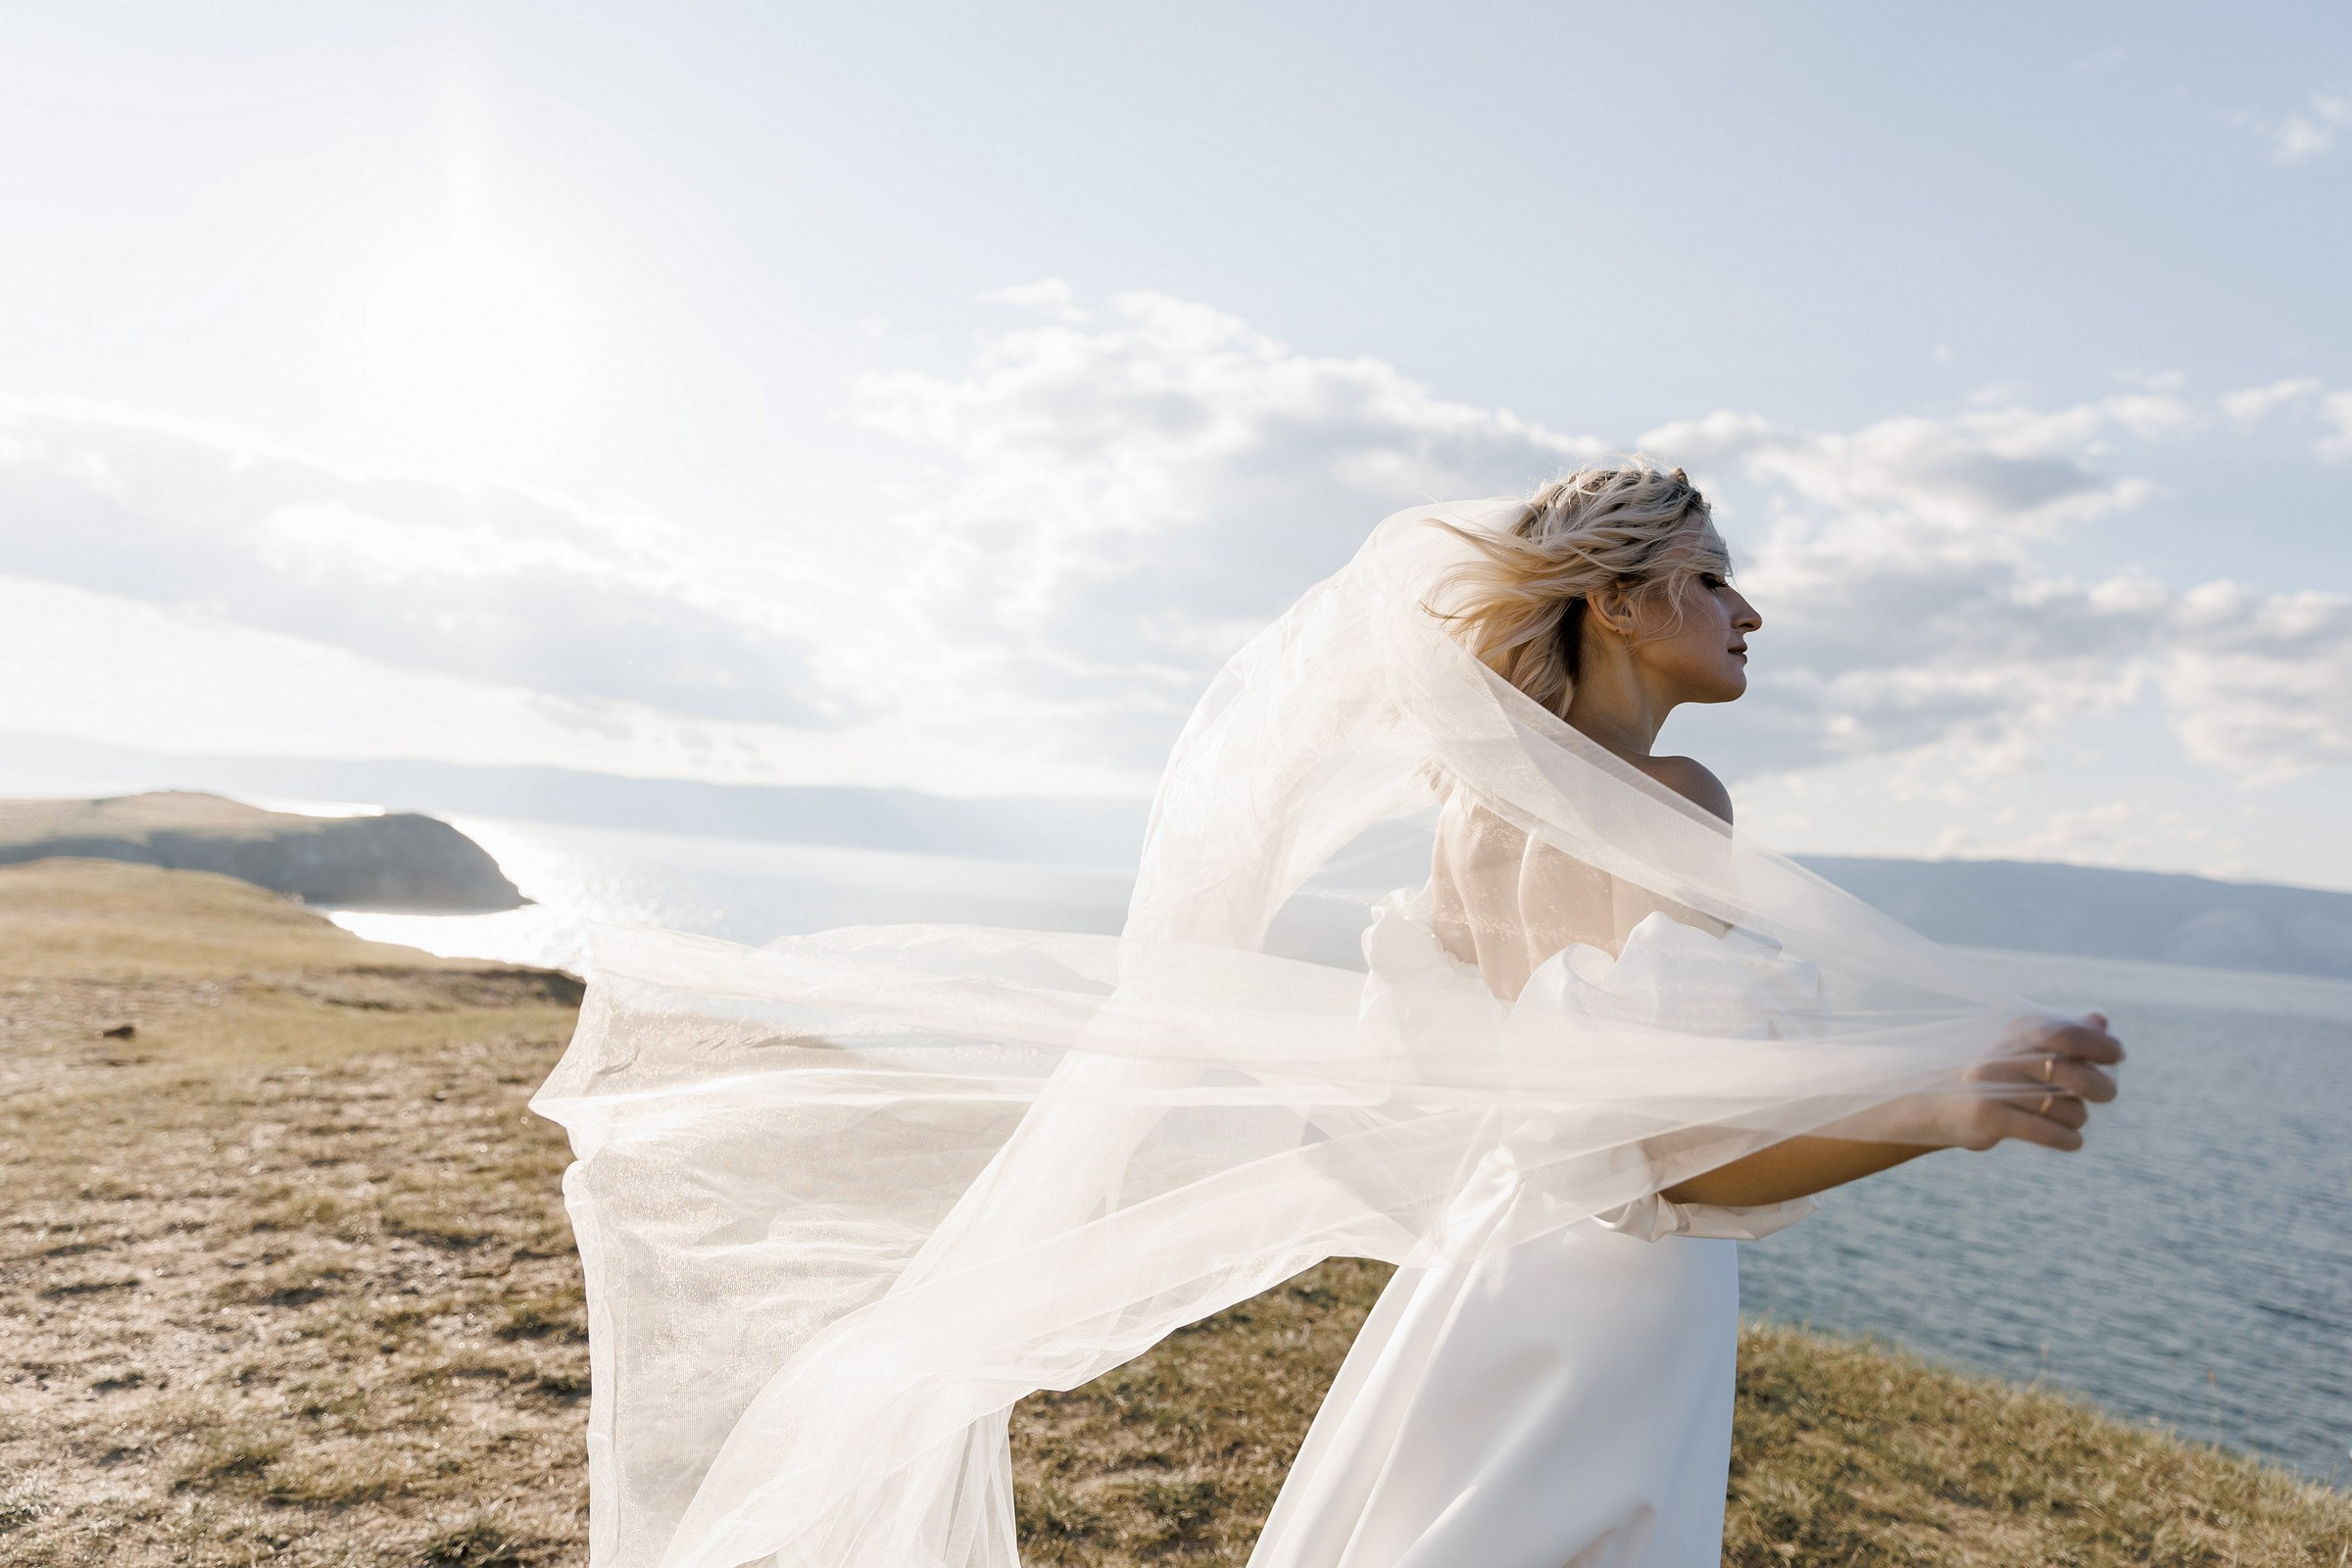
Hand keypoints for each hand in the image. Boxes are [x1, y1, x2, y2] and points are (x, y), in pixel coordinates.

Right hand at [1942, 1012, 2124, 1151]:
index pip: (2066, 1033)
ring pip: (2066, 1109)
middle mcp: (2003, 1055)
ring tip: (2066, 1119)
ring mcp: (1993, 1085)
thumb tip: (2100, 1021)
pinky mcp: (1987, 1116)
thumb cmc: (1997, 1076)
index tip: (2116, 1056)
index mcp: (2015, 1032)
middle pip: (2074, 1073)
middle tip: (2106, 1094)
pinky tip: (2072, 1141)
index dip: (2099, 1045)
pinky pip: (2046, 1132)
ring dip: (2076, 1119)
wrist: (1940, 1104)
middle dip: (2100, 1087)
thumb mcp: (2027, 1050)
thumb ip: (2065, 1034)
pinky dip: (2067, 1139)